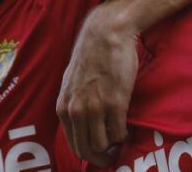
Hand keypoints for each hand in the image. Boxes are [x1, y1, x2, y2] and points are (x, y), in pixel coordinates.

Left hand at [57, 1, 137, 166]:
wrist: (106, 33)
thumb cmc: (91, 55)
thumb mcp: (71, 82)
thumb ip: (73, 103)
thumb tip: (79, 123)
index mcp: (63, 107)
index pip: (74, 145)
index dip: (90, 154)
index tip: (101, 153)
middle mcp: (76, 111)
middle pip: (88, 150)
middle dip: (102, 157)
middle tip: (114, 155)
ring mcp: (95, 108)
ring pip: (104, 145)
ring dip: (114, 146)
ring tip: (121, 138)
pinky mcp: (115, 103)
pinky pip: (119, 133)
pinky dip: (124, 135)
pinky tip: (127, 126)